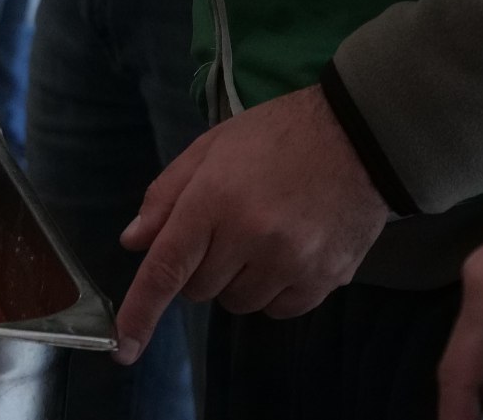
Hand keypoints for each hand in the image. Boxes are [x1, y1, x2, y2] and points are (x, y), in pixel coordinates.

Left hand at [116, 84, 388, 357]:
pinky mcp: (323, 280)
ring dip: (237, 280)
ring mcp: (290, 262)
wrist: (357, 138)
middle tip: (223, 228)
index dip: (141, 311)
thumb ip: (167, 194)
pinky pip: (277, 310)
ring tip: (259, 235)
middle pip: (200, 289)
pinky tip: (286, 251)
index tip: (125, 348)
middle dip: (201, 266)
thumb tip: (135, 242)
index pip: (167, 267)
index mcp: (215, 199)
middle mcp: (251, 237)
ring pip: (238, 303)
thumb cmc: (276, 135)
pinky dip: (272, 290)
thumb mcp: (212, 147)